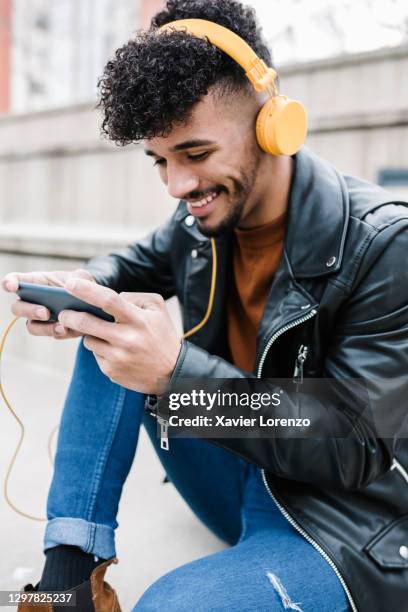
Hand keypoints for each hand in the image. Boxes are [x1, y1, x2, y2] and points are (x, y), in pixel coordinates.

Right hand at [1, 269, 95, 339]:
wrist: (93, 302)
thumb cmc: (81, 285)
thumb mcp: (81, 277)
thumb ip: (78, 278)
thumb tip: (73, 284)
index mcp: (36, 282)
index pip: (14, 281)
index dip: (9, 283)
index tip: (11, 286)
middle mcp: (31, 301)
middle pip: (17, 308)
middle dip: (29, 311)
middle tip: (45, 312)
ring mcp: (39, 318)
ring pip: (32, 327)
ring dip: (45, 328)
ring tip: (62, 327)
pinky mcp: (51, 330)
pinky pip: (50, 335)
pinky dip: (60, 333)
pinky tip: (71, 330)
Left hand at [58, 278, 181, 393]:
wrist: (173, 372)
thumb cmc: (162, 335)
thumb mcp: (157, 309)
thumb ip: (134, 297)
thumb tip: (107, 298)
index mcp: (138, 319)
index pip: (108, 300)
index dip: (86, 290)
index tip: (70, 283)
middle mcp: (126, 339)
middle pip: (87, 322)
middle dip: (69, 315)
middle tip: (64, 313)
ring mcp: (117, 357)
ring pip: (88, 340)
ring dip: (90, 334)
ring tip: (106, 335)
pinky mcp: (112, 371)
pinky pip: (95, 355)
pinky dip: (100, 349)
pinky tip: (116, 351)